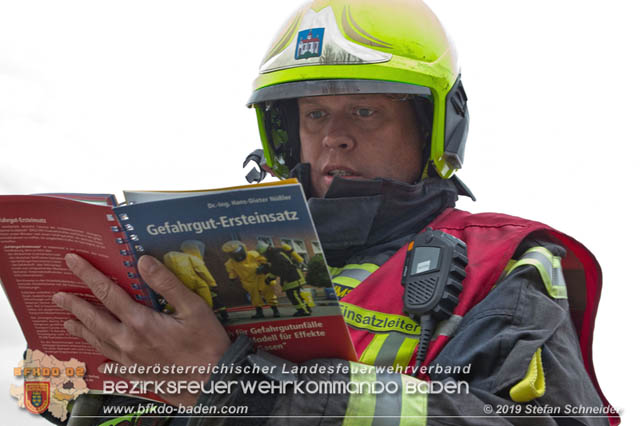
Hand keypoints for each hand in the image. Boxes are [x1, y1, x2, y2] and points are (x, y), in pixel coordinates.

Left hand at [53, 253, 230, 405]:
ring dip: (81, 329)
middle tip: (58, 296)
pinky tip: (101, 361)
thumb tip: (143, 261)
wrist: (213, 383)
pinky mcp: (137, 374)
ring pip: (99, 341)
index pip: (107, 292)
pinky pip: (113, 365)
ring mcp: (131, 360)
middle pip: (94, 319)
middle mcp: (129, 341)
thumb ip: (167, 283)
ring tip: (68, 322)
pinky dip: (104, 360)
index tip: (72, 261)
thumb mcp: (194, 307)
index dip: (88, 275)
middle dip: (75, 304)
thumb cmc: (207, 344)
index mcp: (140, 322)